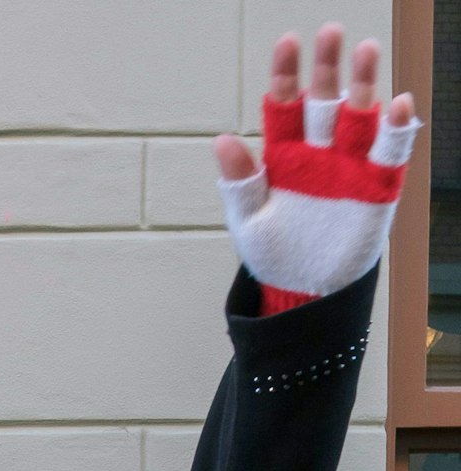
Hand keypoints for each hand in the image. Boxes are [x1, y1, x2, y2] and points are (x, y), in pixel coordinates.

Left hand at [214, 24, 419, 305]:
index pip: (285, 106)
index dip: (287, 74)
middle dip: (327, 68)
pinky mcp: (378, 187)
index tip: (289, 42)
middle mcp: (319, 153)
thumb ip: (239, 181)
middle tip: (332, 33)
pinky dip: (396, 130)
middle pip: (324, 101)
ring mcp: (350, 167)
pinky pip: (390, 153)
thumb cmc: (271, 253)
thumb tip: (221, 140)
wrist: (303, 290)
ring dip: (364, 86)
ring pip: (359, 116)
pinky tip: (398, 105)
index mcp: (283, 156)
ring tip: (367, 51)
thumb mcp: (248, 219)